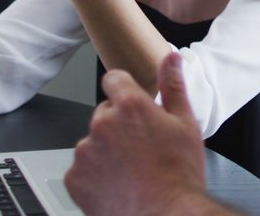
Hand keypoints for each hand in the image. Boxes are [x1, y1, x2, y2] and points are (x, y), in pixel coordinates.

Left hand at [65, 53, 213, 215]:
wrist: (165, 215)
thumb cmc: (178, 175)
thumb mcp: (186, 124)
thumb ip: (173, 86)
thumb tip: (170, 58)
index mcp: (130, 105)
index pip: (113, 79)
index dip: (124, 89)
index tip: (131, 104)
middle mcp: (102, 124)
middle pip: (105, 112)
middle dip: (120, 124)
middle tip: (142, 147)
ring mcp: (85, 151)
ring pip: (93, 141)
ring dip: (107, 150)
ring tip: (131, 170)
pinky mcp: (74, 177)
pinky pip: (82, 168)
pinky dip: (95, 174)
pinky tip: (118, 184)